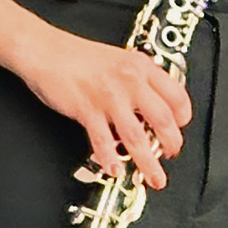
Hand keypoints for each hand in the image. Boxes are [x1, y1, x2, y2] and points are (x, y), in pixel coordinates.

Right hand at [13, 30, 191, 189]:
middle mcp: (129, 80)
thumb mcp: (118, 60)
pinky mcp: (86, 109)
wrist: (44, 49)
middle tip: (170, 156)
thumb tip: (151, 108)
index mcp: (141, 67)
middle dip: (171, 145)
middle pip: (163, 119)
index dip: (183, 118)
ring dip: (148, 162)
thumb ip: (137, 81)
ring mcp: (108, 96)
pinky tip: (114, 169)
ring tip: (154, 178)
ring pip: (137, 136)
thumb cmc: (75, 55)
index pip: (177, 96)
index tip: (180, 130)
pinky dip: (110, 158)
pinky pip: (103, 140)